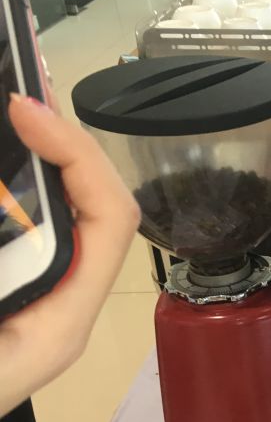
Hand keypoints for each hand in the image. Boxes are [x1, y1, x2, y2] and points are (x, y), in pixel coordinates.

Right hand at [0, 93, 139, 416]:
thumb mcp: (4, 336)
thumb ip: (12, 269)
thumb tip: (12, 205)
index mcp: (62, 321)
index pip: (110, 218)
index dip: (76, 153)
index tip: (23, 107)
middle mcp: (63, 309)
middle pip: (90, 207)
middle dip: (61, 142)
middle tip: (19, 85)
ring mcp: (37, 305)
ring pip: (57, 219)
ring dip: (39, 165)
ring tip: (13, 110)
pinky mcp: (12, 301)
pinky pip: (30, 239)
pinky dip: (20, 198)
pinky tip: (7, 162)